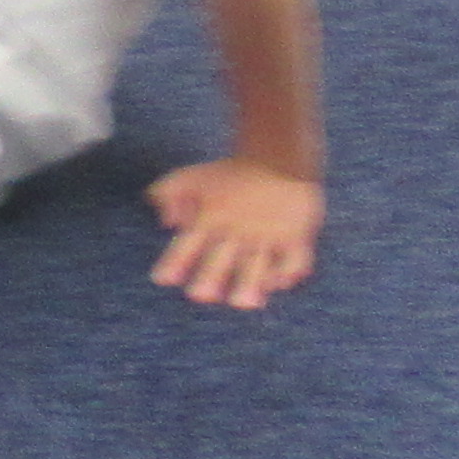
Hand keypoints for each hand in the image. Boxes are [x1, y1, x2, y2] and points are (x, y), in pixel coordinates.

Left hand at [148, 159, 320, 309]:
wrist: (277, 157)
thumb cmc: (230, 173)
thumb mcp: (192, 176)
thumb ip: (168, 193)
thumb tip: (165, 222)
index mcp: (210, 216)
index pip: (187, 244)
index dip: (174, 262)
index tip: (162, 279)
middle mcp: (237, 228)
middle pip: (220, 259)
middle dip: (209, 278)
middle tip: (200, 295)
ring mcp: (267, 234)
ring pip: (257, 265)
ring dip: (250, 284)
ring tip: (243, 302)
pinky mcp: (296, 235)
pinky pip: (293, 259)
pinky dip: (287, 273)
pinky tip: (279, 284)